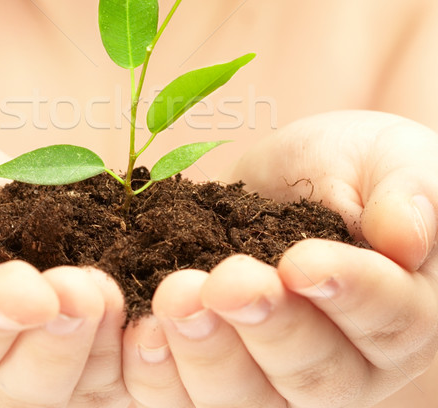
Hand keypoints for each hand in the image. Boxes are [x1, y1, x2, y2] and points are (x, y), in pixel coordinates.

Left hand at [122, 111, 437, 406]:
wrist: (297, 175)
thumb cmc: (357, 167)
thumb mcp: (394, 161)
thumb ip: (410, 193)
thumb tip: (405, 237)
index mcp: (399, 314)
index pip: (387, 321)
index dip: (347, 295)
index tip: (303, 263)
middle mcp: (341, 362)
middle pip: (310, 377)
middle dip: (265, 328)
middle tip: (228, 282)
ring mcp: (270, 370)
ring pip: (242, 400)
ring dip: (203, 355)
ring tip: (175, 300)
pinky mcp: (211, 358)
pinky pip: (181, 391)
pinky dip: (153, 370)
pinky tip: (135, 331)